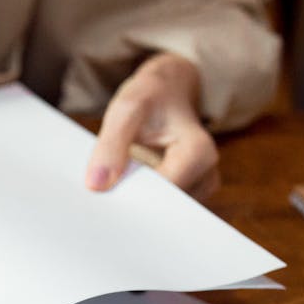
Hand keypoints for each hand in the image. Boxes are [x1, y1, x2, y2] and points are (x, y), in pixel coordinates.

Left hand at [85, 53, 219, 199]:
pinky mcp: (188, 193)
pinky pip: (162, 208)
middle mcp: (206, 174)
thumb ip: (111, 145)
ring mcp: (199, 187)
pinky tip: (126, 188)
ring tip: (115, 186)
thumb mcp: (128, 109)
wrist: (168, 91)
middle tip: (103, 197)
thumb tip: (96, 185)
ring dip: (137, 204)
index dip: (131, 196)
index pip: (161, 194)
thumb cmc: (152, 96)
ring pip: (162, 212)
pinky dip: (142, 201)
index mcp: (198, 153)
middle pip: (164, 208)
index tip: (104, 193)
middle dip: (133, 204)